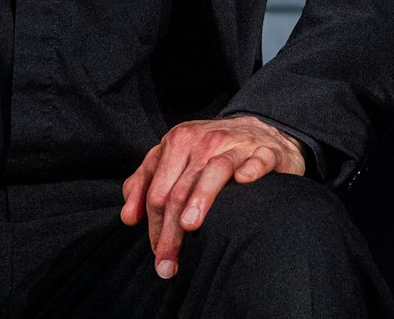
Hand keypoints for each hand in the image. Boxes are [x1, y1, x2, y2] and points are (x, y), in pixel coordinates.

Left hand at [119, 115, 306, 278]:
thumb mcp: (174, 158)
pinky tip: (244, 180)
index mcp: (177, 141)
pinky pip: (258, 159)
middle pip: (180, 189)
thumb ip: (146, 182)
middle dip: (171, 230)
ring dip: (201, 198)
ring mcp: (235, 144)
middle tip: (168, 264)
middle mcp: (204, 140)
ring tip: (190, 226)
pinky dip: (251, 169)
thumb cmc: (211, 150)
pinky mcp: (265, 151)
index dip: (153, 225)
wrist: (258, 130)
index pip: (157, 190)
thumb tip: (128, 218)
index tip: (157, 254)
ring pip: (214, 171)